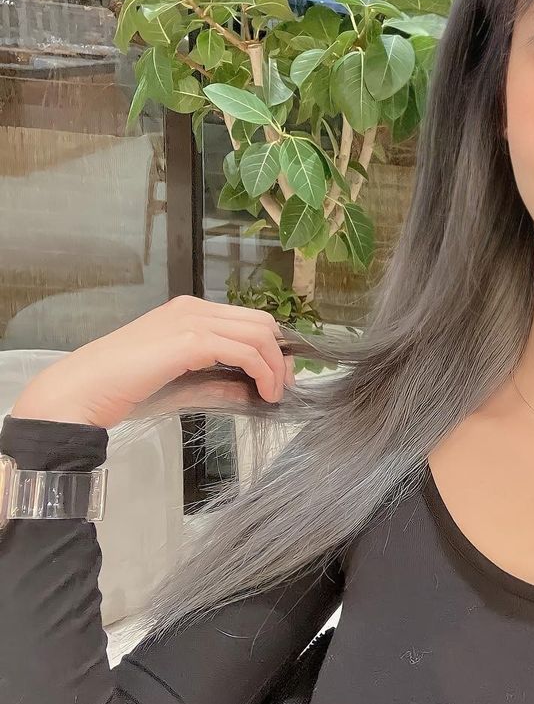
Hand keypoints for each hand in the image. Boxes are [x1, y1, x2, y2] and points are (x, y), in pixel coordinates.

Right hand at [9, 295, 295, 430]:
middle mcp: (193, 308)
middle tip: (281, 387)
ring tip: (273, 394)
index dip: (272, 347)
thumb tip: (252, 390)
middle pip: (260, 322)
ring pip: (259, 333)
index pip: (247, 320)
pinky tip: (262, 393)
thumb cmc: (124, 390)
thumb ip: (218, 383)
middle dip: (280, 355)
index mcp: (188, 312)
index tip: (278, 377)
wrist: (83, 390)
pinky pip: (245, 350)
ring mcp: (191, 320)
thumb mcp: (182, 385)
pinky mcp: (190, 340)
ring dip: (275, 366)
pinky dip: (263, 372)